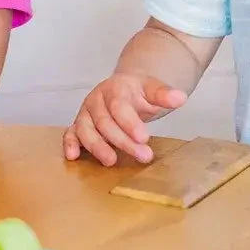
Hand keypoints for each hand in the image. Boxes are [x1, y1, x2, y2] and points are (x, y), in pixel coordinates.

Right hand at [63, 73, 187, 165]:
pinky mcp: (80, 125)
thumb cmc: (138, 93)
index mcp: (114, 89)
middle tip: (143, 155)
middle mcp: (96, 100)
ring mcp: (86, 113)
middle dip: (122, 140)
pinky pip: (70, 133)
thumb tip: (180, 98)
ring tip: (111, 161)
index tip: (144, 138)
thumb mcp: (152, 90)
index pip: (118, 106)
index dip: (129, 122)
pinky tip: (73, 156)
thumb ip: (163, 94)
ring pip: (85, 129)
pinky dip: (70, 143)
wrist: (124, 88)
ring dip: (97, 146)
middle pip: (104, 121)